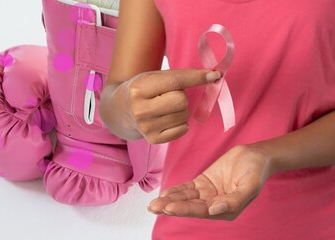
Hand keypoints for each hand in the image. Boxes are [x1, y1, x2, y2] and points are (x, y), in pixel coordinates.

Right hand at [104, 69, 220, 142]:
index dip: (196, 77)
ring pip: (184, 115)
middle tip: (170, 96)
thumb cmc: (141, 89)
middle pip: (181, 100)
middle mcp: (140, 109)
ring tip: (167, 107)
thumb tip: (213, 76)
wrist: (120, 110)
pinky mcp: (153, 140)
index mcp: (139, 88)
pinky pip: (183, 129)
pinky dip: (181, 123)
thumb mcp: (152, 77)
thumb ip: (179, 76)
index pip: (175, 82)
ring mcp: (146, 127)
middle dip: (182, 96)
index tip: (214, 75)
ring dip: (181, 110)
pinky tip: (168, 118)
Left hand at [148, 145, 273, 220]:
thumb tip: (214, 211)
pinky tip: (164, 194)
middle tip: (154, 207)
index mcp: (227, 210)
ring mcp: (208, 194)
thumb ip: (234, 200)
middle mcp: (215, 205)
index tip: (169, 207)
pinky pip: (187, 188)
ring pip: (186, 198)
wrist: (256, 155)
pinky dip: (176, 191)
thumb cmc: (256, 170)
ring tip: (153, 204)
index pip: (202, 211)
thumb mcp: (250, 185)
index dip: (185, 209)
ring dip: (170, 200)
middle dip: (172, 207)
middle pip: (190, 207)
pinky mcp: (204, 183)